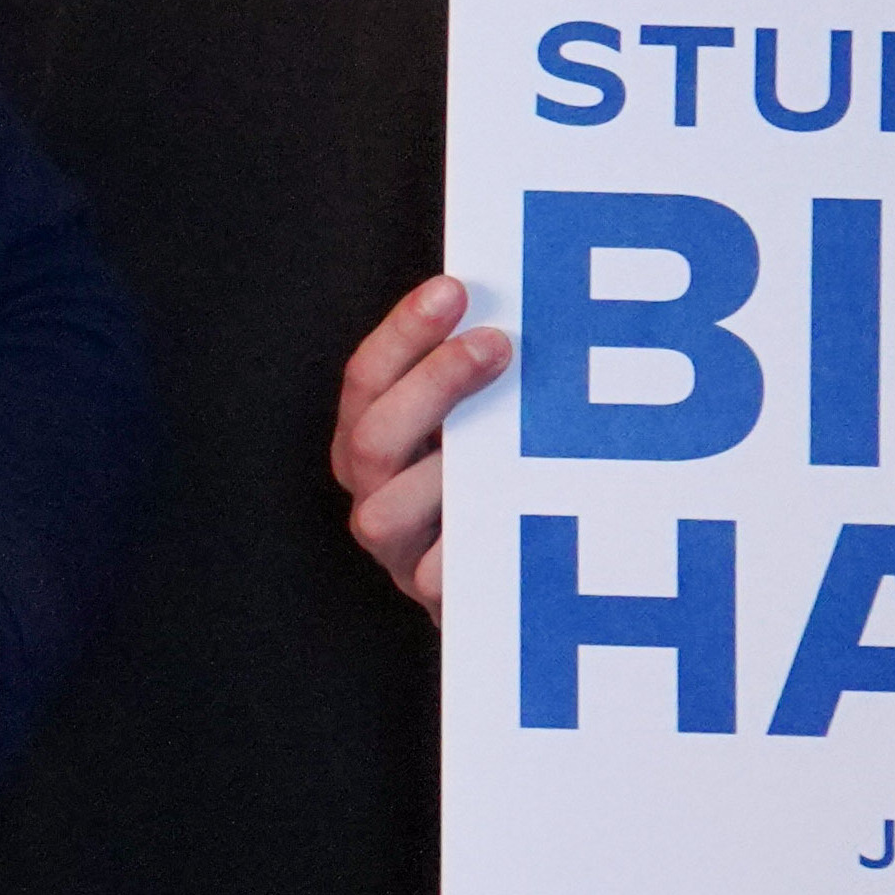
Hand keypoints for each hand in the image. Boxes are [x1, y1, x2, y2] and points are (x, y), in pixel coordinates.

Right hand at [334, 272, 511, 615]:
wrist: (526, 604)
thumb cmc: (506, 496)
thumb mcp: (485, 434)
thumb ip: (483, 387)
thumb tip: (521, 313)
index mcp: (369, 445)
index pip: (366, 379)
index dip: (403, 333)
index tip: (452, 290)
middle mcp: (373, 498)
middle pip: (373, 440)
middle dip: (430, 386)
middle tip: (496, 345)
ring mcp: (400, 556)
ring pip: (390, 512)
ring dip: (448, 469)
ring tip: (518, 439)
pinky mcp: (438, 604)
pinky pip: (443, 580)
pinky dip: (474, 549)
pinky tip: (528, 519)